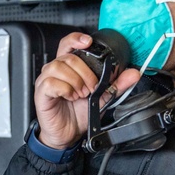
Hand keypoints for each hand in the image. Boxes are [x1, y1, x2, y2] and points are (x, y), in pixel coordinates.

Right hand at [33, 32, 140, 149]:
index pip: (68, 44)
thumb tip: (133, 74)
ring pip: (59, 67)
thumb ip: (117, 84)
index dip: (76, 39)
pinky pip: (51, 82)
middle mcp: (56, 70)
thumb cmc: (79, 114)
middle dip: (85, 73)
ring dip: (75, 81)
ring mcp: (47, 80)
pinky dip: (65, 89)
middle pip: (69, 57)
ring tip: (80, 94)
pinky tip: (70, 97)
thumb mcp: (103, 98)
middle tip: (91, 88)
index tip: (88, 42)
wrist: (68, 134)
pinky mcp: (41, 92)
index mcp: (69, 67)